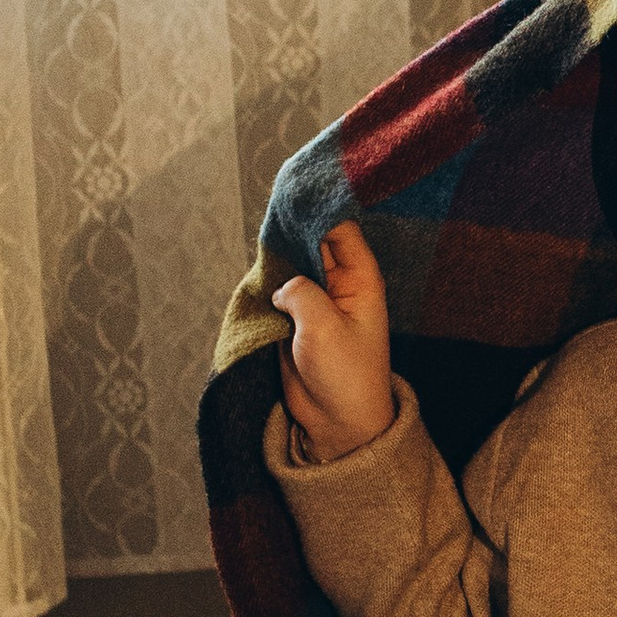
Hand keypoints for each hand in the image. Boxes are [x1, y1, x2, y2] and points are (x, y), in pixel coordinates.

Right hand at [273, 222, 395, 460]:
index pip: (341, 229)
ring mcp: (318, 302)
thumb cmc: (345, 375)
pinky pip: (281, 290)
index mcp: (360, 280)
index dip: (319, 210)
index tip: (293, 194)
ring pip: (294, 265)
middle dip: (293, 228)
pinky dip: (269, 282)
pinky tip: (256, 271)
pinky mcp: (298, 320)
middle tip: (269, 211)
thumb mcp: (323, 327)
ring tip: (261, 237)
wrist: (338, 422)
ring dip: (277, 257)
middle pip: (314, 242)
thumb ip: (301, 292)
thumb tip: (282, 284)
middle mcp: (340, 285)